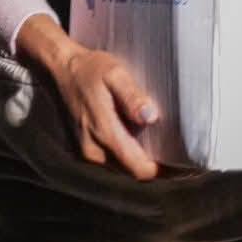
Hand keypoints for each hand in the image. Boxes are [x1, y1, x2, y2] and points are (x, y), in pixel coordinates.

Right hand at [16, 14, 160, 179]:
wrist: (62, 69)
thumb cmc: (91, 69)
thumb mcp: (115, 73)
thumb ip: (132, 96)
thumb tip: (151, 117)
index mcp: (104, 133)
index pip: (138, 168)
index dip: (160, 170)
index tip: (179, 162)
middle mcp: (94, 151)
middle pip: (131, 172)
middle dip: (151, 165)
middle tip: (173, 151)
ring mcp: (88, 153)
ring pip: (121, 169)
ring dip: (137, 161)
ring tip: (158, 145)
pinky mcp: (86, 150)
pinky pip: (111, 162)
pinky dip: (125, 156)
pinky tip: (138, 140)